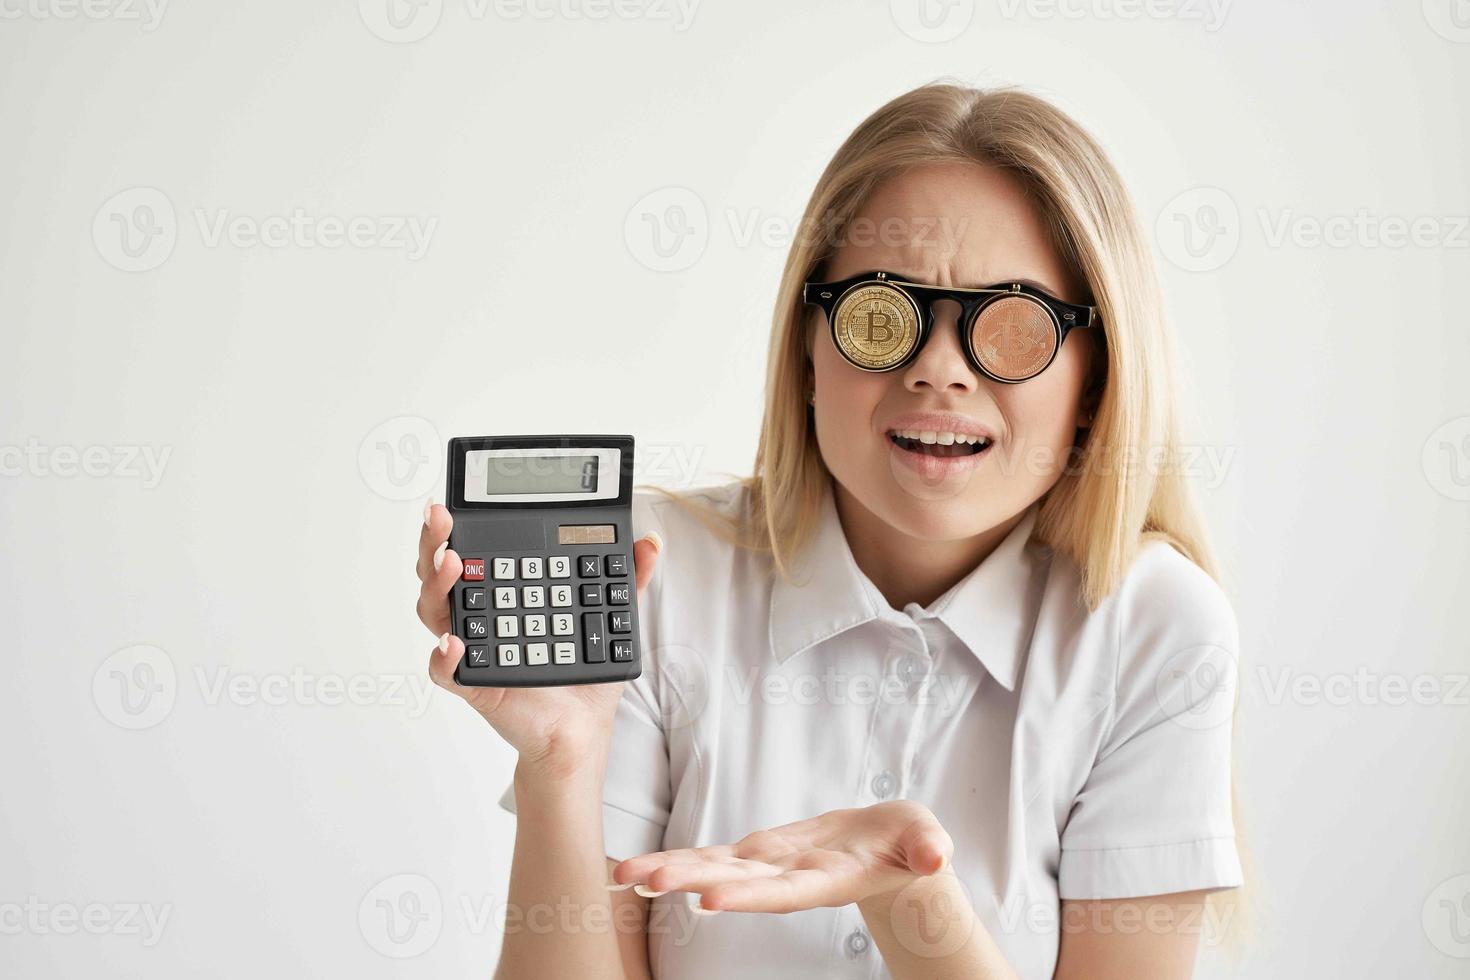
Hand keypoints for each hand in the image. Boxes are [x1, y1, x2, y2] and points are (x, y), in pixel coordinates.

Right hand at [415, 500, 662, 773]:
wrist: (581, 728)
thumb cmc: (583, 671)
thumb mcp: (609, 617)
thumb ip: (628, 578)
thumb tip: (650, 542)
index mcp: (503, 591)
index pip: (471, 549)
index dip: (455, 525)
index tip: (454, 503)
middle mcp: (480, 615)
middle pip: (440, 572)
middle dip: (433, 540)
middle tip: (441, 518)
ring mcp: (474, 646)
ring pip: (435, 612)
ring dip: (437, 585)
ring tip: (453, 564)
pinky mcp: (475, 682)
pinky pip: (446, 671)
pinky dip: (444, 657)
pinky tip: (456, 643)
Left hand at [610, 801, 952, 912]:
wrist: (893, 851)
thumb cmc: (911, 844)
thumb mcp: (927, 840)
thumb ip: (928, 849)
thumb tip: (936, 855)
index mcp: (828, 879)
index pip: (783, 889)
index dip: (747, 894)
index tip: (708, 897)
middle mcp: (790, 878)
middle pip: (734, 880)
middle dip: (688, 879)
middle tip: (644, 881)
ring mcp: (770, 866)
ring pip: (713, 867)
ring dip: (669, 870)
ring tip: (625, 874)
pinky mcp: (759, 852)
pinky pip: (711, 855)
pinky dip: (676, 859)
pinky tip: (639, 867)